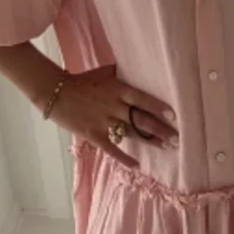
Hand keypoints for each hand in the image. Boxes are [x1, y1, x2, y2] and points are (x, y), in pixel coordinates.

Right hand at [48, 63, 178, 168]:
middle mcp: (113, 106)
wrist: (56, 93)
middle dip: (161, 130)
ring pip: (131, 134)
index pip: (142, 99)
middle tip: (177, 138)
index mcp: (117, 89)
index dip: (158, 107)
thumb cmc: (83, 81)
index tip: (174, 116)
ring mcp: (103, 121)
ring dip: (150, 141)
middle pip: (141, 120)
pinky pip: (111, 148)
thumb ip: (123, 73)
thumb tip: (142, 67)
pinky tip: (137, 166)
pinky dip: (124, 158)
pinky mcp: (94, 134)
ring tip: (167, 147)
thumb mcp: (105, 72)